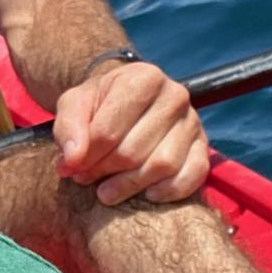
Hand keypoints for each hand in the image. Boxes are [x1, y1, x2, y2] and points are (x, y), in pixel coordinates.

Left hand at [53, 60, 209, 205]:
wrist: (126, 101)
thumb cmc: (99, 105)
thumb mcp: (74, 105)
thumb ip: (68, 127)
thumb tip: (72, 160)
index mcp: (143, 78)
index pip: (109, 130)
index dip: (87, 156)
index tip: (72, 167)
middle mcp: (175, 96)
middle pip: (134, 150)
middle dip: (104, 171)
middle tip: (85, 179)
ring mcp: (193, 122)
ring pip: (162, 165)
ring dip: (130, 186)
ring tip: (106, 192)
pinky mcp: (203, 147)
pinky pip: (193, 175)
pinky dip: (169, 191)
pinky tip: (146, 194)